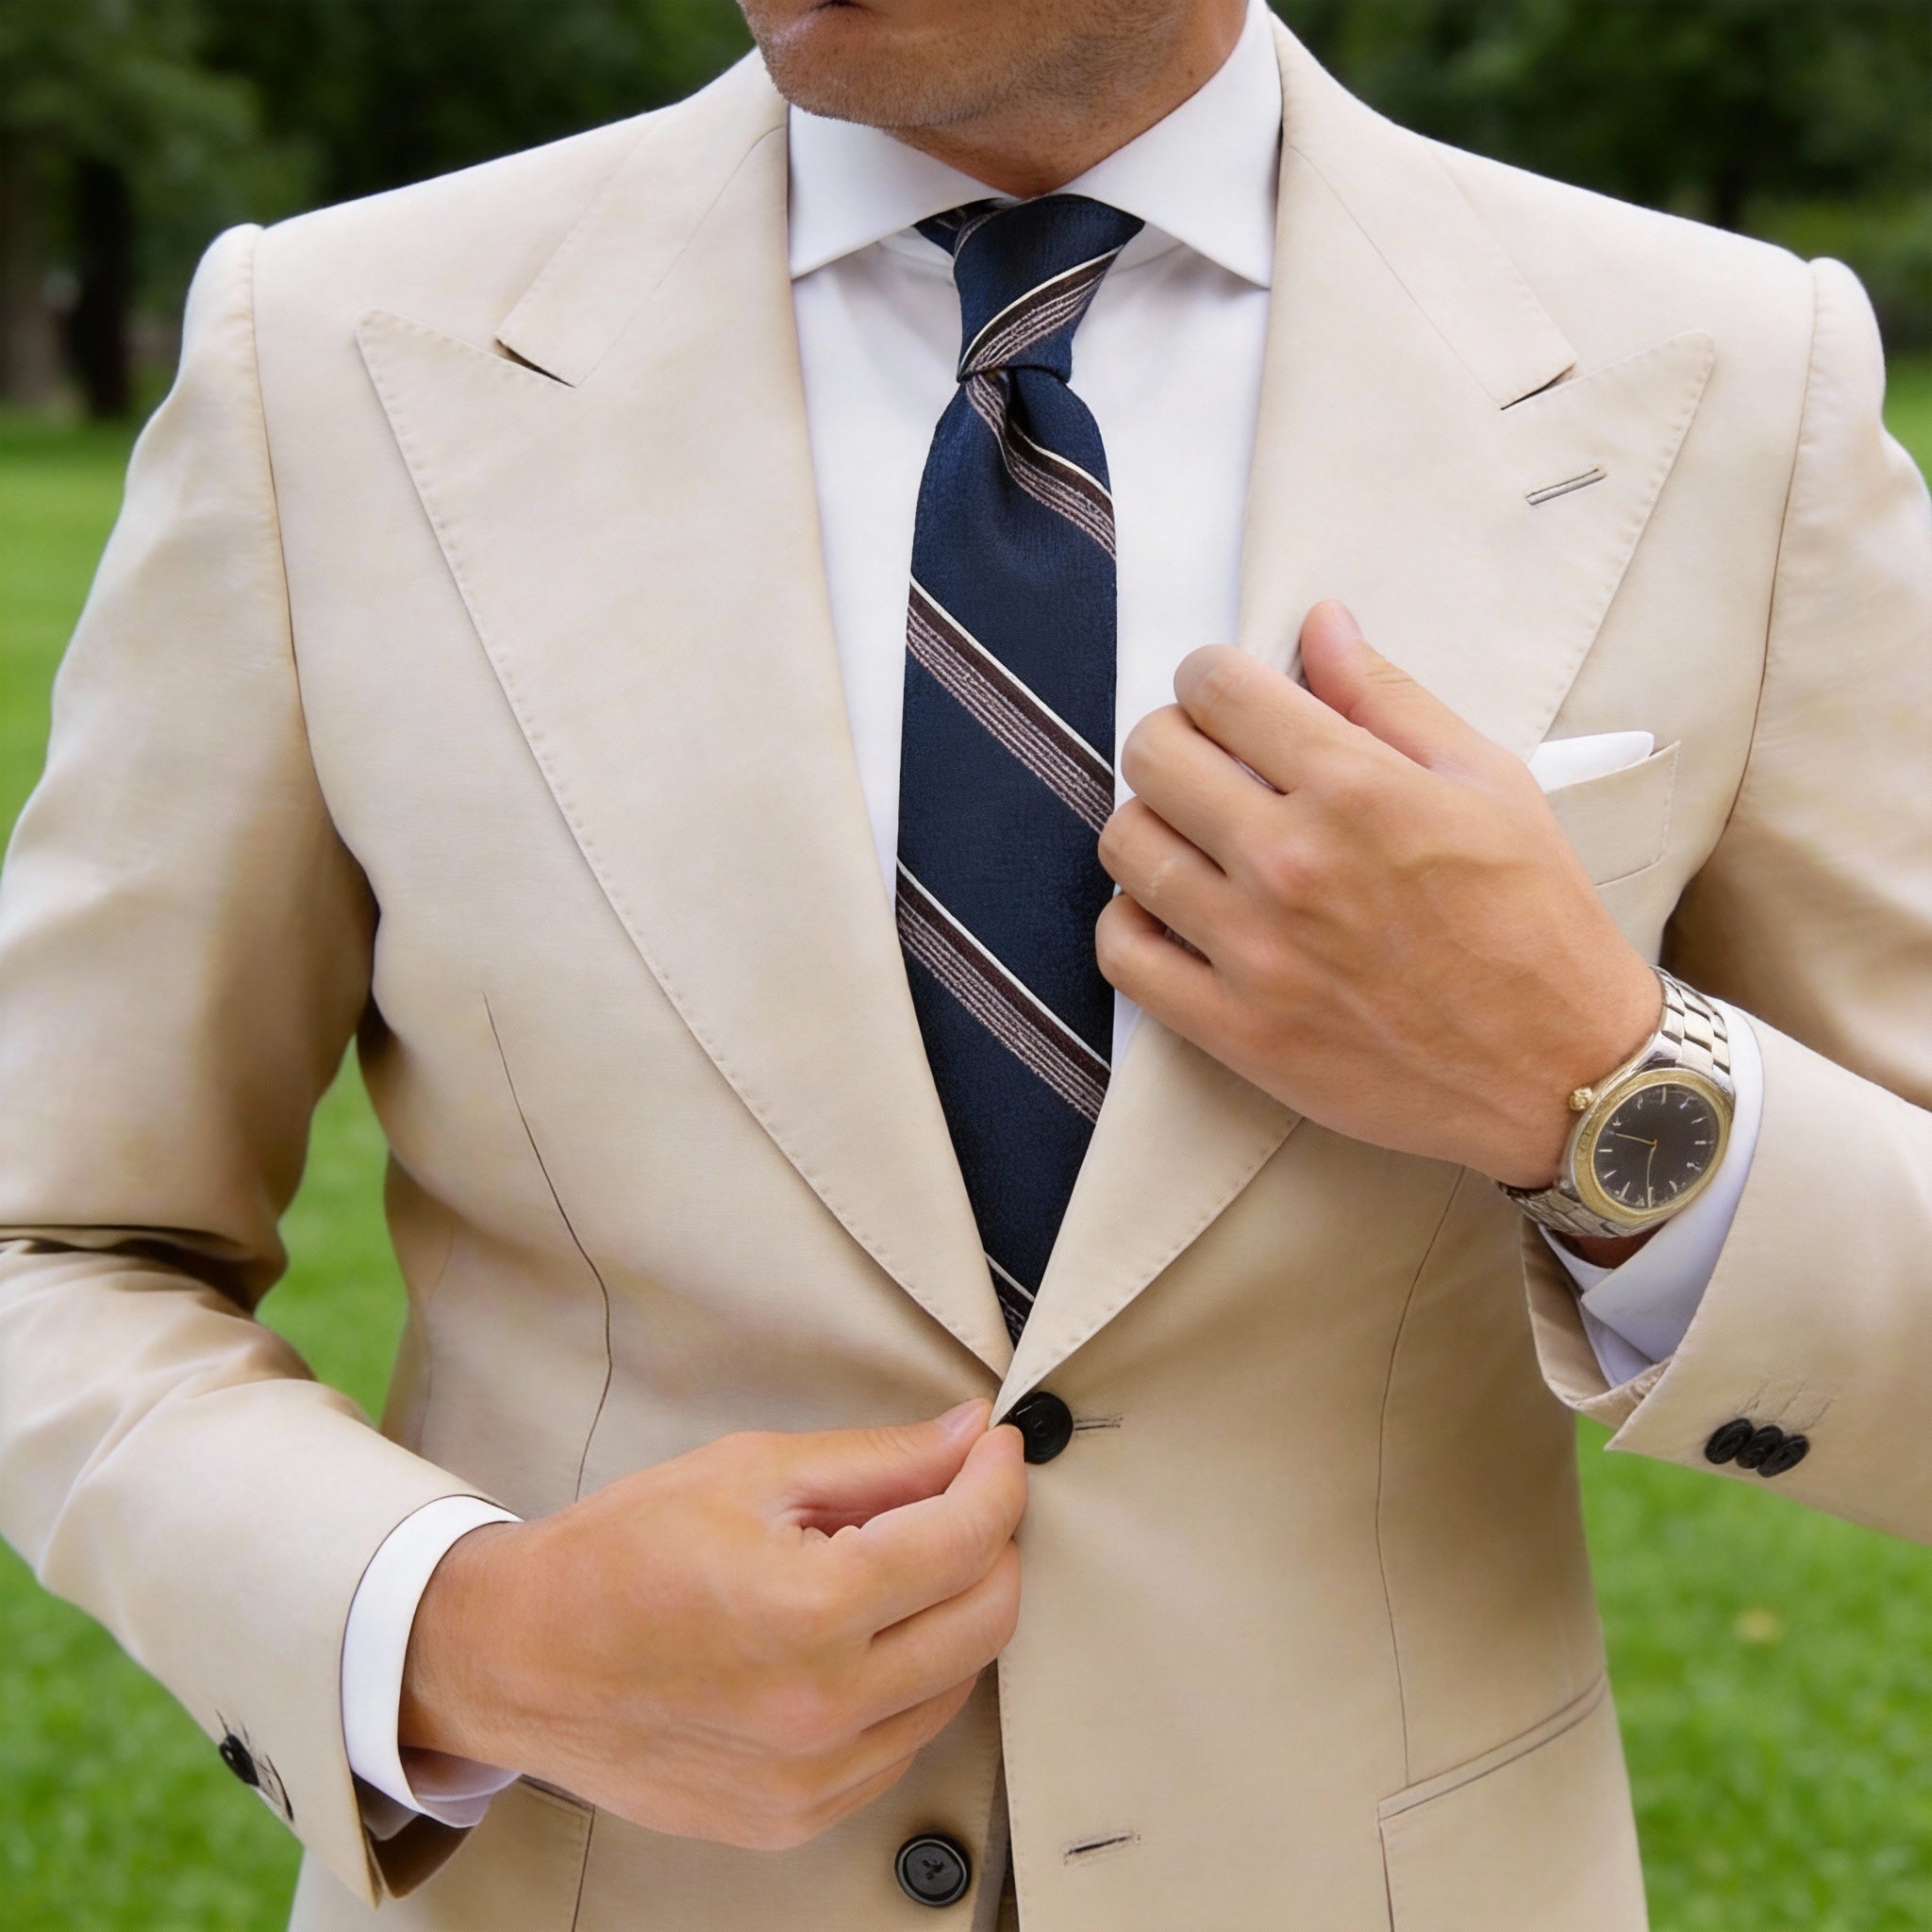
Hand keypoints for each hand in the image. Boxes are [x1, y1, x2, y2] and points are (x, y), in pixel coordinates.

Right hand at [400, 1400, 1025, 1849]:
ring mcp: (811, 1779)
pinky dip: (907, 1684)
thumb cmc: (617, 1558)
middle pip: (986, 1620)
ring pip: (954, 1687)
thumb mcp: (750, 1473)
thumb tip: (968, 1439)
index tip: (997, 1451)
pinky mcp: (794, 1818)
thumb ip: (878, 1460)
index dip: (998, 1480)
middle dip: (991, 1544)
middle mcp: (822, 1709)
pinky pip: (900, 1746)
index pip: (966, 1540)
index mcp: (810, 1610)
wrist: (519, 1659)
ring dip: (951, 1616)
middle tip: (960, 1498)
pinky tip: (860, 1638)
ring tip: (892, 1566)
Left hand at [1095, 601, 1660, 1189]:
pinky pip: (1122, 953)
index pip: (1217, 689)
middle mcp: (1291, 864)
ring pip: (1126, 846)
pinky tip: (1174, 911)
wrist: (1561, 1072)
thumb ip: (1388, 698)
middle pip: (1153, 756)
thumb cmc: (1536, 922)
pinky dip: (1131, 921)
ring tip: (1194, 836)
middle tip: (1208, 761)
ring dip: (1149, 824)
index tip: (1225, 695)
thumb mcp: (1488, 782)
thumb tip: (1320, 624)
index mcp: (1356, 790)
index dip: (1210, 676)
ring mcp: (1254, 952)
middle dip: (1173, 738)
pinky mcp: (1235, 1029)